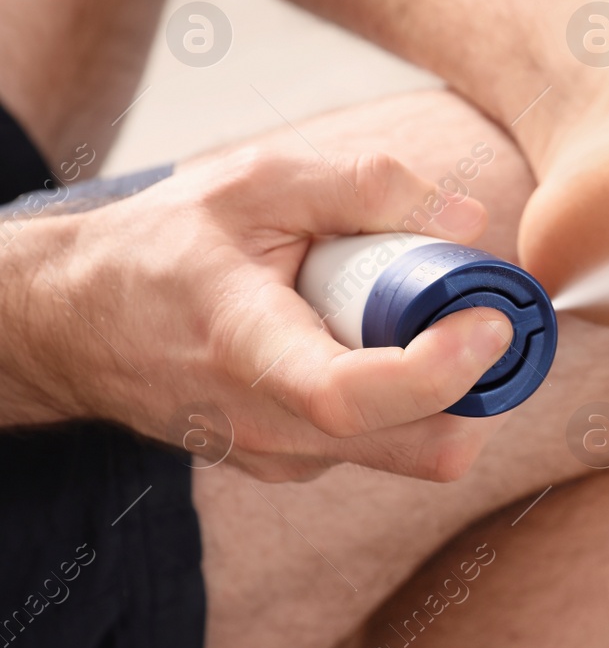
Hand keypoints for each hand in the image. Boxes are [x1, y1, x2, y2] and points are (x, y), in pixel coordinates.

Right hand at [9, 146, 513, 480]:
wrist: (77, 322)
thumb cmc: (165, 247)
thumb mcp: (256, 183)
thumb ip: (366, 186)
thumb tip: (469, 219)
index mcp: (248, 352)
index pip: (353, 397)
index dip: (442, 369)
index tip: (491, 319)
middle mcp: (273, 429)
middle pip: (424, 448)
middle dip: (482, 384)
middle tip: (486, 312)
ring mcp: (288, 460)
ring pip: (417, 450)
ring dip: (453, 388)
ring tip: (417, 313)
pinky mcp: (302, 464)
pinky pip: (389, 443)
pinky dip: (417, 396)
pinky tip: (375, 339)